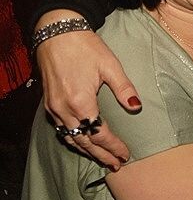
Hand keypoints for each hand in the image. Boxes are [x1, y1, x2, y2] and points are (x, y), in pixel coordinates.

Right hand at [36, 11, 139, 169]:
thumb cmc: (86, 47)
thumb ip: (124, 89)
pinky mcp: (49, 104)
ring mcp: (54, 108)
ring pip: (70, 137)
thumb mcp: (110, 65)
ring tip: (103, 159)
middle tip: (116, 165)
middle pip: (83, 141)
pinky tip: (83, 142)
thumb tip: (136, 108)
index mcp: (81, 102)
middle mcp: (64, 109)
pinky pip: (62, 129)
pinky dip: (74, 139)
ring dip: (87, 150)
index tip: (126, 155)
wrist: (57, 34)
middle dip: (101, 155)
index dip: (113, 146)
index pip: (99, 134)